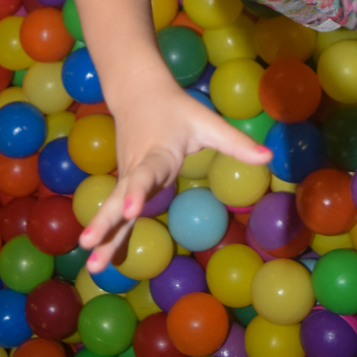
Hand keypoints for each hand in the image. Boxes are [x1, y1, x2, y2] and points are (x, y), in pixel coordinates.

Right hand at [79, 81, 271, 272]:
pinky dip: (107, 235)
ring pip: (112, 209)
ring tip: (92, 265)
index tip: (131, 212)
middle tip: (88, 245)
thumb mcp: (207, 122)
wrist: (137, 91)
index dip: (138, 194)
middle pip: (118, 199)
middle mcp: (136, 168)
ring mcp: (126, 178)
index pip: (144, 176)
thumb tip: (268, 157)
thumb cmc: (176, 107)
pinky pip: (115, 212)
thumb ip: (235, 142)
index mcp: (156, 154)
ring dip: (101, 235)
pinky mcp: (124, 184)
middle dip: (104, 223)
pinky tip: (102, 262)